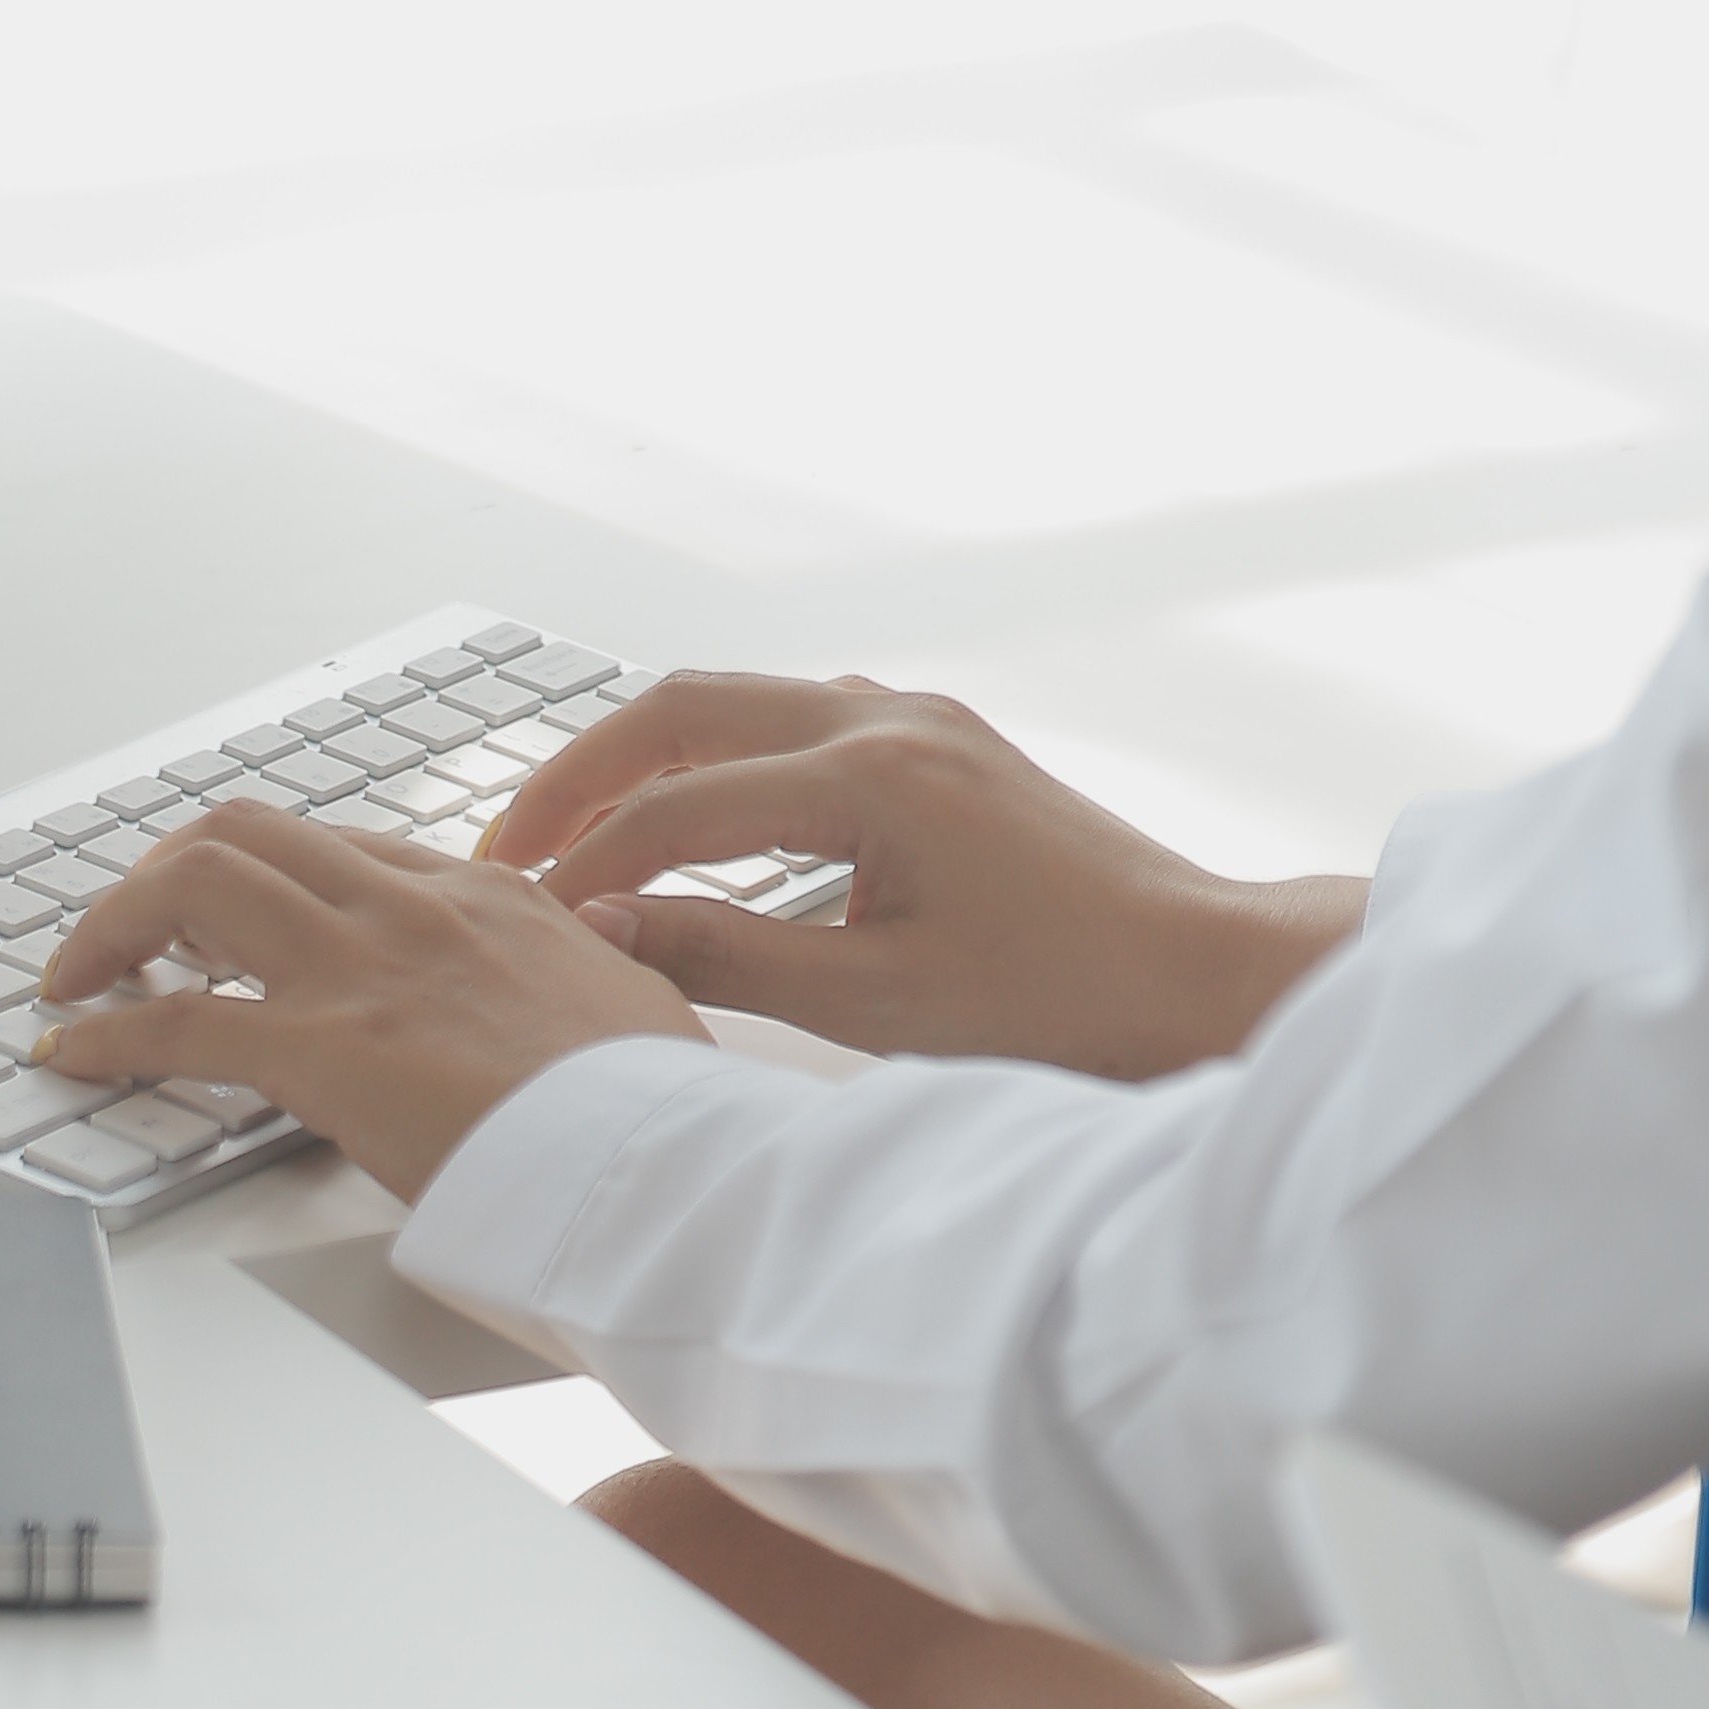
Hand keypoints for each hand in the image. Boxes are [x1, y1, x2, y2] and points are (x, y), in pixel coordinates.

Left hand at [31, 801, 704, 1203]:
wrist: (658, 1161)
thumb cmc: (660, 1109)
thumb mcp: (642, 1003)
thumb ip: (602, 966)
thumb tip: (605, 955)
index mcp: (490, 896)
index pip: (350, 853)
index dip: (274, 881)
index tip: (242, 917)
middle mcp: (413, 908)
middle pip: (252, 834)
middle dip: (170, 872)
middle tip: (136, 928)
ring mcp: (361, 969)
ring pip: (198, 882)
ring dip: (118, 923)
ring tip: (82, 972)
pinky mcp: (323, 1049)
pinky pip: (178, 1021)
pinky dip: (107, 1034)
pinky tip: (72, 1052)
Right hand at [486, 673, 1366, 1078]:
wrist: (1200, 975)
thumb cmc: (1067, 1003)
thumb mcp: (876, 1006)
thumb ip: (727, 958)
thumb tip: (607, 928)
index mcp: (874, 781)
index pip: (675, 806)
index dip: (583, 865)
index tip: (523, 920)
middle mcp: (891, 722)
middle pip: (680, 707)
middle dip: (578, 777)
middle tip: (507, 850)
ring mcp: (919, 721)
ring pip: (734, 702)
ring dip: (642, 760)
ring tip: (574, 836)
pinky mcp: (939, 744)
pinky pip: (792, 720)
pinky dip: (715, 760)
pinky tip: (687, 821)